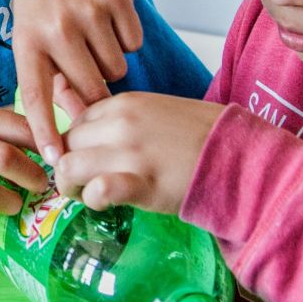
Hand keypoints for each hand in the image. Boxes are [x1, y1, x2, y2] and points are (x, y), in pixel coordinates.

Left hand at [12, 0, 142, 165]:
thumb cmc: (45, 6)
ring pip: (116, 70)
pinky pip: (133, 45)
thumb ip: (45, 77)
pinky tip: (107, 21)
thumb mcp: (30, 35)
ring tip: (92, 38)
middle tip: (87, 72)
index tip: (55, 160)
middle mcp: (56, 26)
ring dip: (109, 63)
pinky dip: (125, 40)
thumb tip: (68, 129)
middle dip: (94, 92)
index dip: (45, 129)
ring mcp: (88, 11)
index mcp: (28, 40)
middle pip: (90, 89)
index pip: (36, 94)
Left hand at [54, 92, 224, 214]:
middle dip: (66, 167)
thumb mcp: (149, 110)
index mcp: (122, 103)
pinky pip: (99, 190)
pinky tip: (106, 203)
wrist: (237, 156)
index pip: (73, 122)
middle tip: (80, 184)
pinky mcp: (143, 184)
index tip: (83, 160)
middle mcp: (120, 123)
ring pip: (69, 167)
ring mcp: (131, 153)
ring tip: (89, 196)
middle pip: (65, 144)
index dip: (72, 145)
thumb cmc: (195, 135)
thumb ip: (110, 111)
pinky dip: (94, 198)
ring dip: (72, 186)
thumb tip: (66, 98)